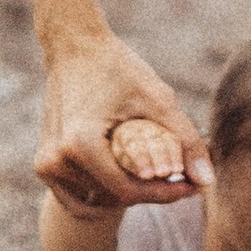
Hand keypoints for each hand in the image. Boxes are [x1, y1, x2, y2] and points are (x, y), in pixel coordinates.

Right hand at [35, 35, 212, 212]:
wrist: (75, 48)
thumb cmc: (118, 69)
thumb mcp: (158, 100)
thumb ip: (185, 141)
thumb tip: (207, 182)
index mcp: (80, 144)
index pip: (128, 192)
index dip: (166, 194)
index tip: (193, 185)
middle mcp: (56, 160)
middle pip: (115, 198)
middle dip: (151, 192)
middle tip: (180, 175)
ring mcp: (46, 165)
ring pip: (98, 202)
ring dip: (127, 193)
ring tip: (152, 169)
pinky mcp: (44, 165)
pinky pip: (78, 199)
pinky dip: (104, 195)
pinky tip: (126, 175)